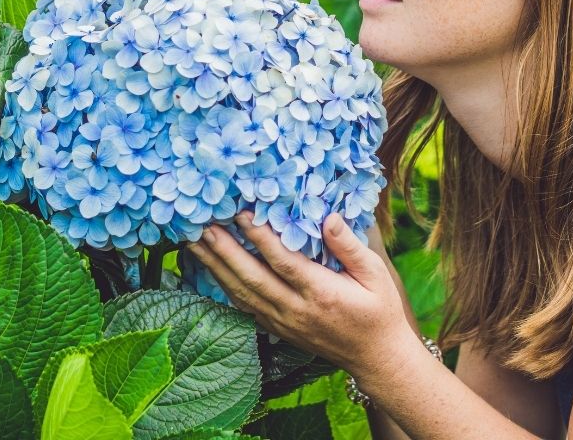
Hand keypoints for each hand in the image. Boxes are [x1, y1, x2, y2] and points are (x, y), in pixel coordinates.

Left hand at [187, 211, 421, 378]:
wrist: (376, 358)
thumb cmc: (379, 311)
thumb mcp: (376, 275)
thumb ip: (350, 246)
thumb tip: (328, 217)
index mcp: (321, 293)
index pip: (283, 262)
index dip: (259, 238)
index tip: (240, 214)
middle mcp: (296, 310)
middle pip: (251, 278)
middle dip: (223, 251)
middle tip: (200, 226)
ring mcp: (283, 322)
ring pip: (241, 293)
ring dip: (215, 267)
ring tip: (194, 243)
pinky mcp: (276, 329)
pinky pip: (243, 306)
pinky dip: (223, 286)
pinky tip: (208, 268)